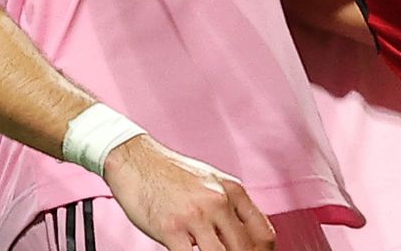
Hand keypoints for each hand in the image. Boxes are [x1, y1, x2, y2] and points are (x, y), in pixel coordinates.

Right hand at [103, 135, 276, 250]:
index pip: (264, 234)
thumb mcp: (212, 182)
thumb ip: (229, 206)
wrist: (136, 159)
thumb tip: (243, 234)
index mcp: (233, 192)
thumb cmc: (171, 173)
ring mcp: (196, 216)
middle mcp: (219, 202)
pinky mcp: (171, 228)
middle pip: (246, 249)